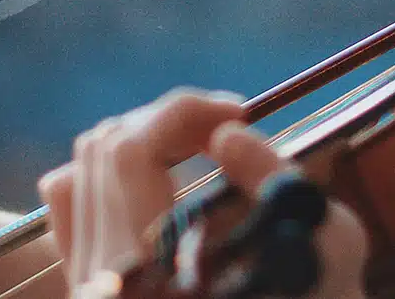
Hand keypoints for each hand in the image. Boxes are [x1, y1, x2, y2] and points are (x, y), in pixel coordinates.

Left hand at [37, 89, 369, 298]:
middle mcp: (102, 279)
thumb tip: (228, 134)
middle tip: (227, 128)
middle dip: (167, 121)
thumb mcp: (323, 254)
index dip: (184, 113)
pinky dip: (108, 177)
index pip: (131, 153)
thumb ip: (276, 184)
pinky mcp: (91, 290)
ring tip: (202, 150)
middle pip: (102, 152)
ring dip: (141, 143)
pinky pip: (71, 211)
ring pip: (81, 173)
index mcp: (146, 273)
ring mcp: (89, 286)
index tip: (241, 115)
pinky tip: (159, 183)